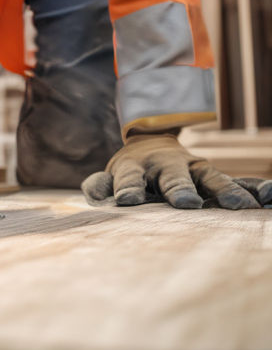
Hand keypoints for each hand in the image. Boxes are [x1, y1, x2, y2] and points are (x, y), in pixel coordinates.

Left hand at [81, 132, 271, 209]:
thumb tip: (95, 194)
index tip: (127, 202)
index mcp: (136, 168)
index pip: (128, 178)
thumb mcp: (111, 175)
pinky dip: (254, 188)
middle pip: (173, 177)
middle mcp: (167, 166)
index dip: (127, 188)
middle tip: (186, 204)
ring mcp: (194, 170)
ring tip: (241, 207)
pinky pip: (238, 181)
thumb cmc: (131, 172)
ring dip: (225, 191)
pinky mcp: (213, 176)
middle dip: (179, 190)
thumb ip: (101, 186)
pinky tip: (268, 197)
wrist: (152, 142)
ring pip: (211, 178)